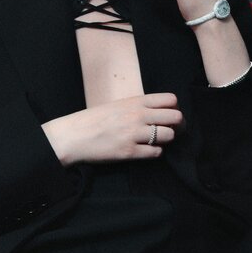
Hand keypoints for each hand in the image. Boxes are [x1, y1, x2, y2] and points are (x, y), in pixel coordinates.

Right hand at [42, 93, 182, 165]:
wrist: (74, 135)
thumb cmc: (95, 119)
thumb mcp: (119, 105)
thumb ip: (139, 106)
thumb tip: (161, 112)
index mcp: (136, 101)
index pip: (171, 100)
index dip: (174, 108)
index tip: (169, 116)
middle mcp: (138, 115)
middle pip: (176, 117)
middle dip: (178, 126)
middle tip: (172, 131)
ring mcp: (134, 134)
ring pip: (169, 136)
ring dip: (166, 140)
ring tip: (156, 141)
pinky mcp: (129, 152)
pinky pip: (155, 153)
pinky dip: (155, 152)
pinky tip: (146, 150)